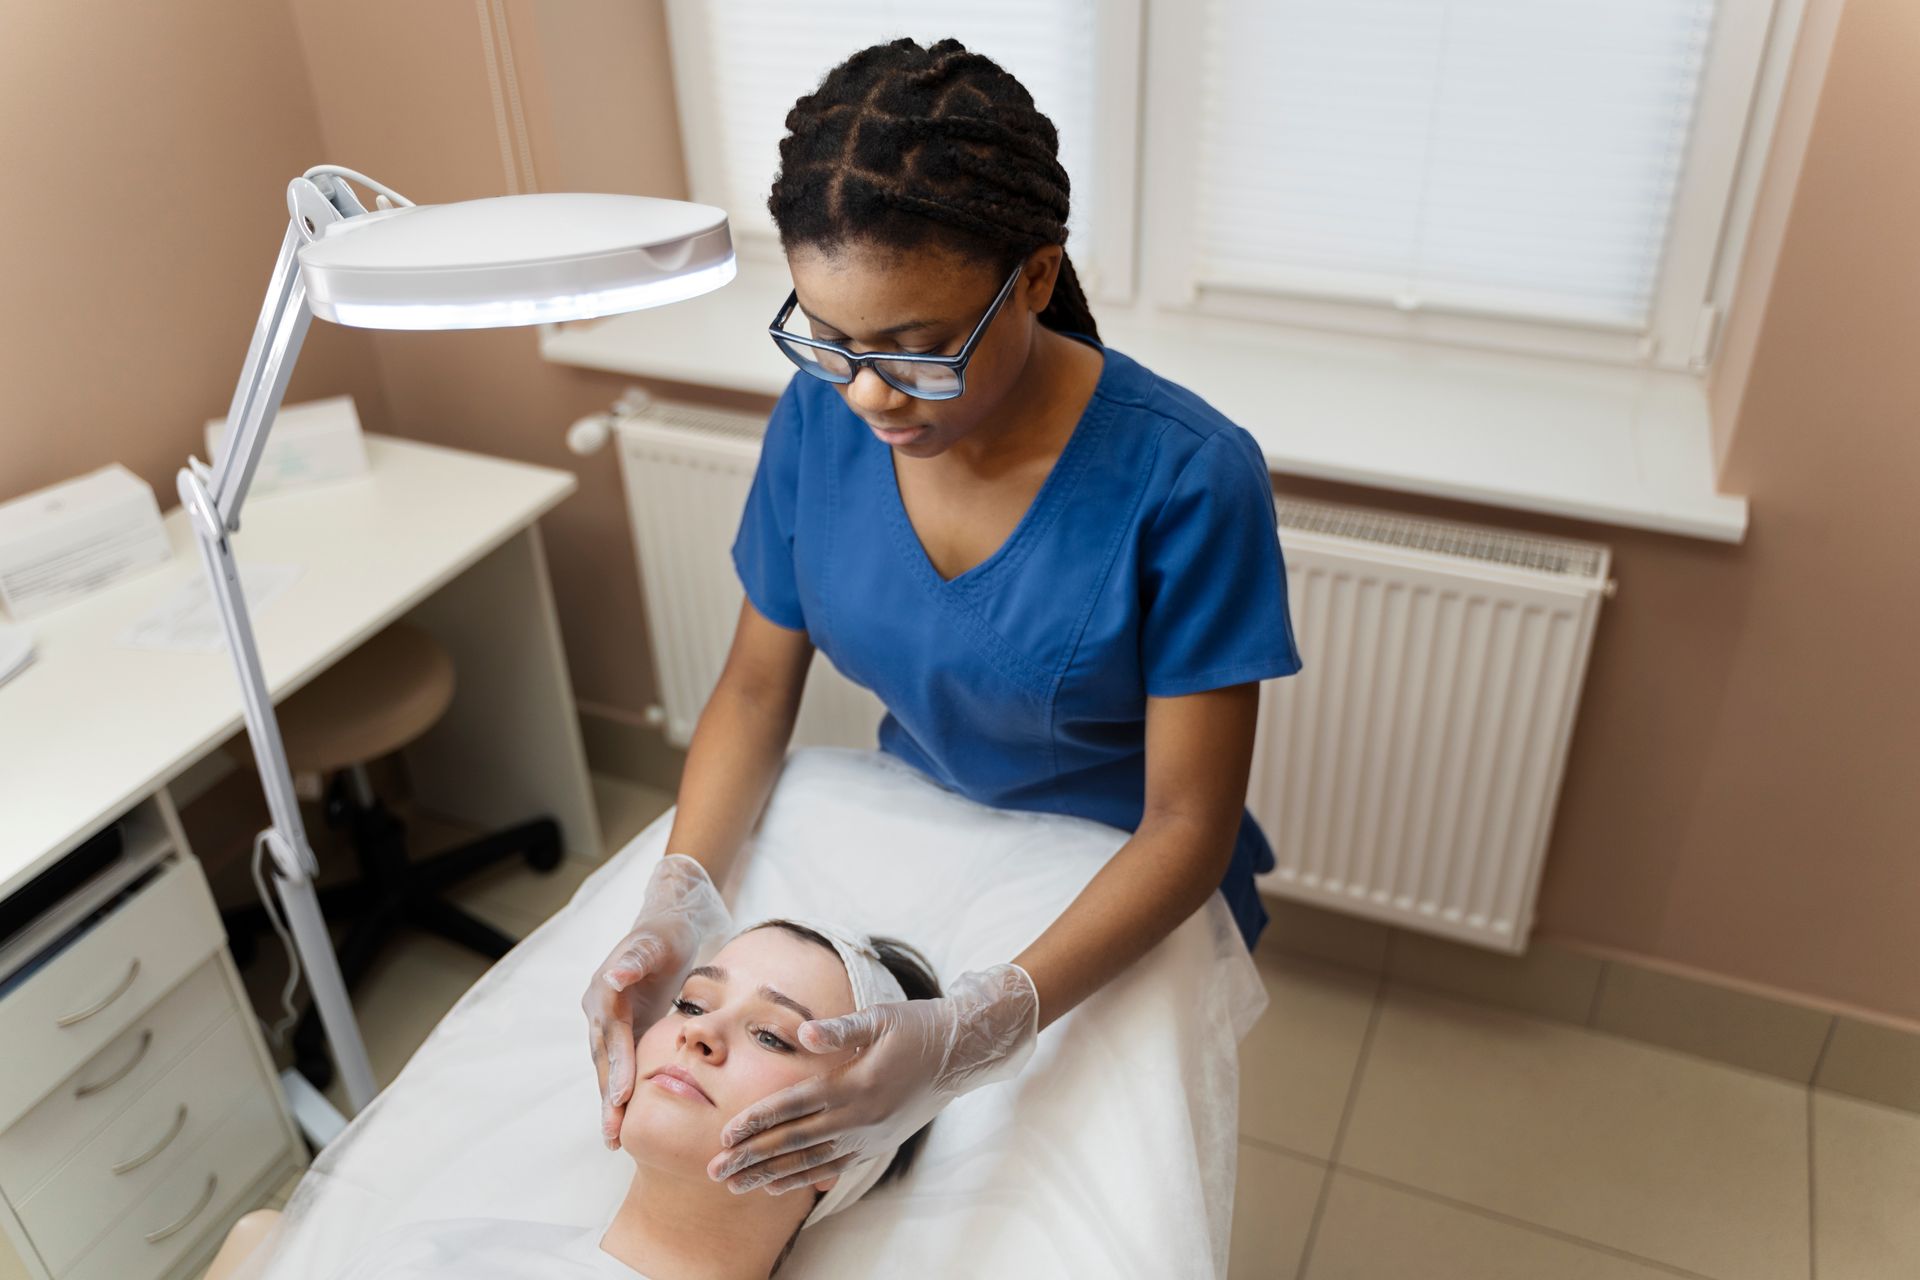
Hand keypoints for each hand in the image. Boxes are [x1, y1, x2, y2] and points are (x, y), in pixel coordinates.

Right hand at [583, 854, 730, 1148]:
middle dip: (608, 1098)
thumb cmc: (666, 931)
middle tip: (614, 1136)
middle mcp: (599, 1007)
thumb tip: (613, 977)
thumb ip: (634, 959)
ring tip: (615, 1138)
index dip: (618, 1067)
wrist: (670, 920)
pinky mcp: (623, 1027)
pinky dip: (620, 1090)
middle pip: (604, 1059)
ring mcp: (608, 1019)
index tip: (622, 1099)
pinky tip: (625, 1117)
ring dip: (610, 1102)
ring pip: (608, 1066)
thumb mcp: (655, 940)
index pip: (612, 1036)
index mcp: (605, 991)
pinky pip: (619, 1063)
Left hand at [706, 964, 1039, 1194]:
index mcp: (855, 1085)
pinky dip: (803, 1177)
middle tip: (715, 1172)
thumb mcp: (880, 1018)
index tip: (725, 1135)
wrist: (960, 1054)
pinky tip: (779, 1184)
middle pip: (795, 1143)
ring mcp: (868, 1136)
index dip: (758, 1121)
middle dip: (752, 1158)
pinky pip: (833, 1166)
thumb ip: (839, 1029)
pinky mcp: (876, 1144)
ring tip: (736, 1186)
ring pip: (810, 1162)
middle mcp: (859, 1117)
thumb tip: (802, 1035)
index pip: (794, 1106)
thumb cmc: (916, 1028)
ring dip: (770, 1175)